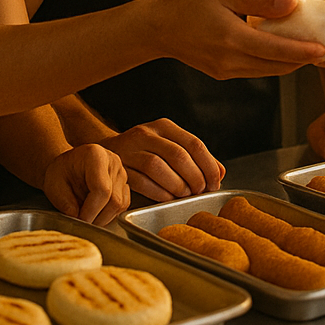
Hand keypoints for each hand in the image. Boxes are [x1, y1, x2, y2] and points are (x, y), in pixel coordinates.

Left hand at [42, 143, 128, 225]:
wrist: (69, 164)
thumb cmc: (61, 171)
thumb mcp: (53, 185)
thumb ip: (64, 202)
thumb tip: (77, 219)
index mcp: (95, 156)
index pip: (102, 189)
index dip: (91, 211)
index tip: (80, 221)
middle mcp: (113, 162)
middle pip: (114, 200)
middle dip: (97, 218)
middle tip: (81, 224)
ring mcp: (121, 172)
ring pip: (120, 205)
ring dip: (103, 218)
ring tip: (87, 217)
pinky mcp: (124, 183)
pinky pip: (123, 204)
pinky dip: (110, 214)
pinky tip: (96, 213)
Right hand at [96, 118, 225, 201]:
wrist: (103, 155)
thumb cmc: (145, 154)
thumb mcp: (170, 147)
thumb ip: (196, 159)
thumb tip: (220, 173)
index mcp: (164, 126)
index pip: (194, 143)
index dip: (208, 166)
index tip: (215, 183)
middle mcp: (146, 133)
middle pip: (178, 155)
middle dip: (194, 177)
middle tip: (200, 191)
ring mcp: (129, 149)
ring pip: (158, 166)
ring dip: (176, 185)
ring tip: (184, 195)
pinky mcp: (119, 167)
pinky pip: (141, 181)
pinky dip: (158, 192)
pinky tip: (167, 198)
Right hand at [154, 0, 324, 78]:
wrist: (158, 28)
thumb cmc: (190, 4)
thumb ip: (261, 1)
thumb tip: (293, 5)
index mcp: (232, 39)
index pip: (277, 50)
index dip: (303, 52)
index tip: (324, 48)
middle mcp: (231, 60)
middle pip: (278, 66)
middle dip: (303, 59)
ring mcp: (226, 71)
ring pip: (269, 71)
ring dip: (290, 62)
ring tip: (311, 48)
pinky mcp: (224, 74)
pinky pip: (256, 70)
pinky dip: (274, 62)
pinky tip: (284, 48)